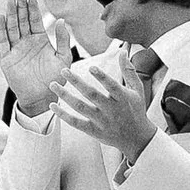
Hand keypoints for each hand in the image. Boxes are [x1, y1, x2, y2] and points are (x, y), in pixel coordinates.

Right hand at [0, 0, 70, 113]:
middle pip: (22, 20)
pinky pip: (3, 41)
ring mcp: (16, 49)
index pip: (35, 20)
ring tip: (10, 1)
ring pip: (12, 28)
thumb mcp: (63, 57)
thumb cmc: (55, 79)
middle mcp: (27, 42)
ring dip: (11, 14)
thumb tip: (61, 20)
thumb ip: (62, 39)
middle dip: (20, 7)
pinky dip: (1, 29)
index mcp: (40, 40)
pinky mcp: (6, 58)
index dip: (33, 9)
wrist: (42, 97)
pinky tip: (1, 18)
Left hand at [60, 47, 155, 166]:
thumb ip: (129, 70)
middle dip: (77, 82)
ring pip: (81, 108)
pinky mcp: (94, 131)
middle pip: (92, 95)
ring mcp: (102, 122)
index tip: (90, 66)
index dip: (102, 77)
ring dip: (65, 96)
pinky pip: (76, 123)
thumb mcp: (137, 90)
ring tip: (53, 84)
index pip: (112, 86)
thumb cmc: (135, 109)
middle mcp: (112, 110)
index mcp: (123, 98)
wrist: (137, 138)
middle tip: (63, 70)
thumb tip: (123, 51)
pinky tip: (52, 105)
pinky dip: (63, 115)